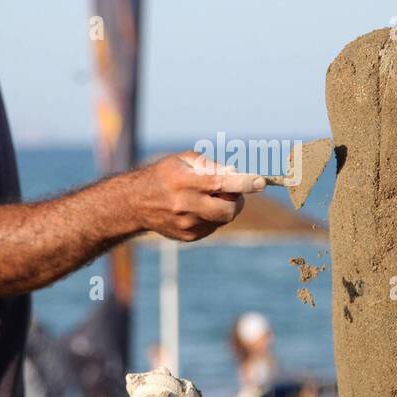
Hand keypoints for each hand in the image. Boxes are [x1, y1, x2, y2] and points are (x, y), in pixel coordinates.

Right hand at [127, 151, 264, 241]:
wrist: (135, 203)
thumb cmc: (164, 175)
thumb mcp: (183, 160)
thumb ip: (211, 165)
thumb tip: (236, 173)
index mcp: (183, 182)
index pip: (220, 183)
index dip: (244, 183)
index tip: (261, 182)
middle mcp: (185, 205)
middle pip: (228, 210)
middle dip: (238, 200)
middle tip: (233, 190)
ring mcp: (186, 224)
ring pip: (222, 219)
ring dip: (224, 206)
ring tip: (209, 196)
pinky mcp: (188, 237)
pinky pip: (213, 226)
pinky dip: (214, 216)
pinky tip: (198, 208)